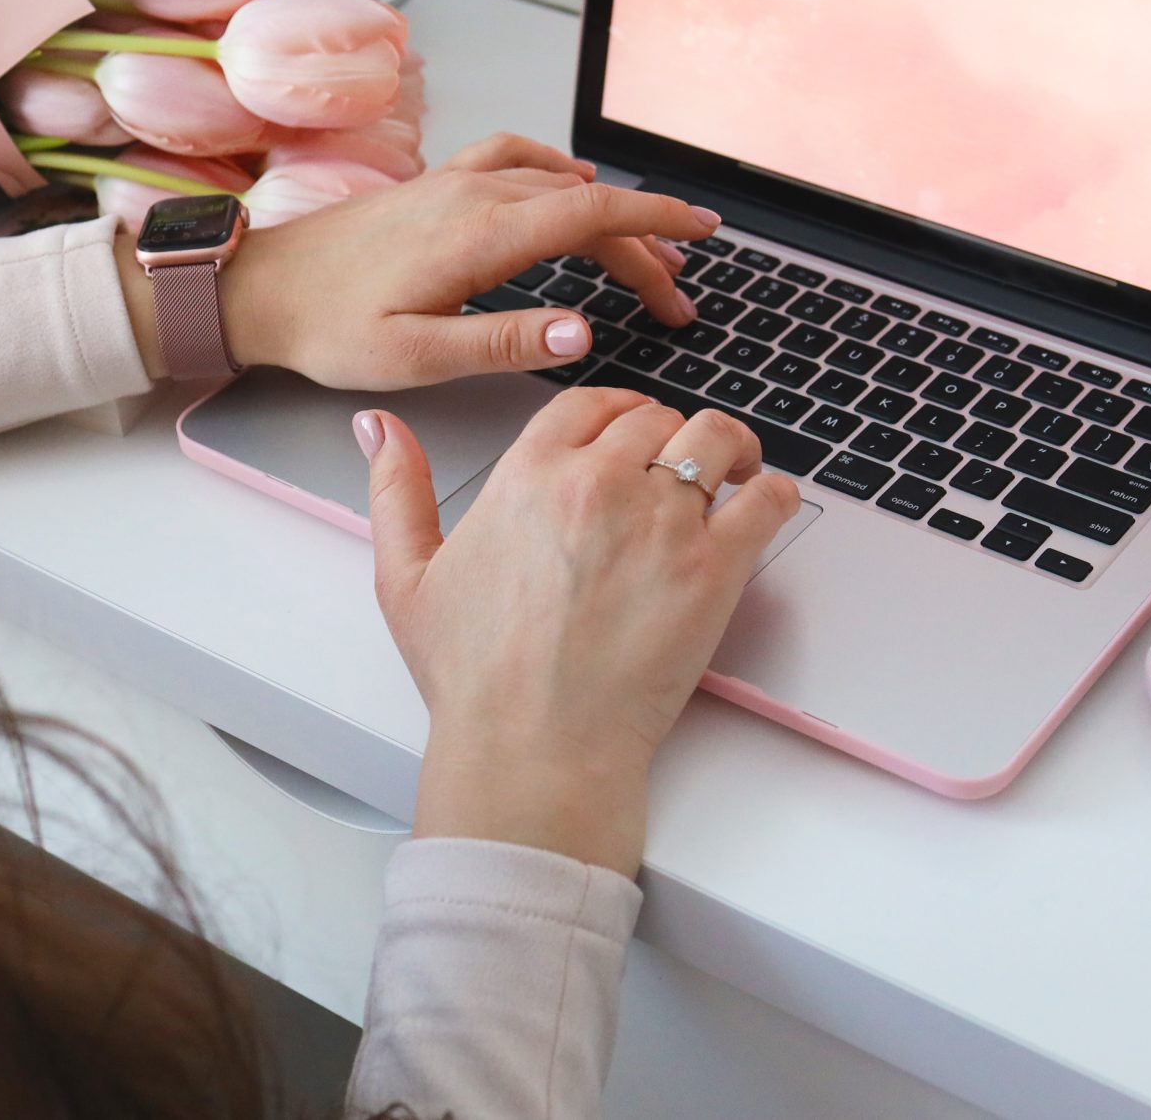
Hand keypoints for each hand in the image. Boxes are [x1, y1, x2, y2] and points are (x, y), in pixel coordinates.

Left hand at [117, 134, 716, 386]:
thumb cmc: (327, 326)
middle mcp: (472, 195)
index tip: (705, 233)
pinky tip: (570, 182)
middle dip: (645, 242)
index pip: (592, 214)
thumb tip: (585, 329)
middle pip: (586, 203)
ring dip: (609, 212)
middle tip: (680, 295)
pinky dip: (558, 172)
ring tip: (645, 252)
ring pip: (556, 183)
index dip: (657, 222)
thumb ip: (504, 341)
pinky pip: (515, 160)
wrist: (257, 288)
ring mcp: (452, 183)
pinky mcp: (435, 186)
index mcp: (478, 235)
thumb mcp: (417, 355)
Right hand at [360, 388, 800, 874]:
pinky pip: (766, 498)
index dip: (615, 412)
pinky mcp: (714, 569)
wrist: (533, 749)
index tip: (627, 433)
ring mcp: (663, 523)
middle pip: (655, 418)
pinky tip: (758, 506)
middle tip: (673, 466)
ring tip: (729, 469)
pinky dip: (771, 492)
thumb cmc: (475, 679)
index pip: (590, 402)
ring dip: (725, 447)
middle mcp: (600, 484)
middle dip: (664, 436)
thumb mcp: (407, 577)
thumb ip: (396, 491)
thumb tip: (380, 428)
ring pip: (713, 439)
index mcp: (530, 475)